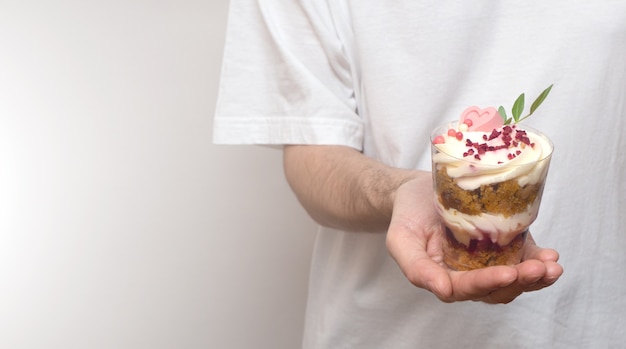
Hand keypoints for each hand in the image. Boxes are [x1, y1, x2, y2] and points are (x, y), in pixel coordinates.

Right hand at [386, 174, 562, 303]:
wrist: (417, 191)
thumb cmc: (407, 215)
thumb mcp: (400, 240)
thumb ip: (416, 268)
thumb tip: (443, 292)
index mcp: (444, 278)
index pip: (468, 288)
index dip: (489, 282)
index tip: (509, 273)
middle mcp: (468, 274)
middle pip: (498, 289)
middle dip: (520, 281)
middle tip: (539, 269)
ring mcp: (487, 260)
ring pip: (514, 279)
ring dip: (535, 277)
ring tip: (552, 266)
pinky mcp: (502, 243)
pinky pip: (522, 257)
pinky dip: (538, 259)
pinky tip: (550, 255)